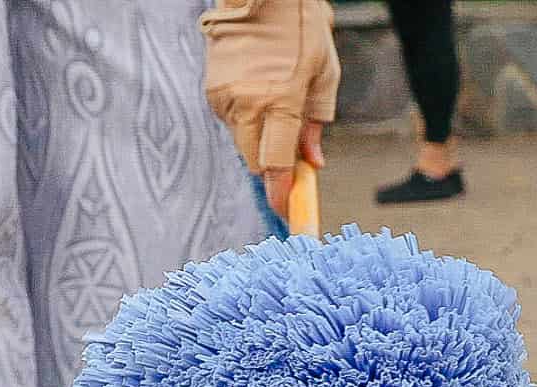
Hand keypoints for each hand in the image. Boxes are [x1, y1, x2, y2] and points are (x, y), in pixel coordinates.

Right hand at [203, 0, 338, 213]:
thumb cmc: (298, 24)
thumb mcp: (324, 73)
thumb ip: (317, 122)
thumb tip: (313, 162)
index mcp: (280, 102)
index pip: (275, 166)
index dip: (281, 195)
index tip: (288, 212)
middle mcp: (248, 105)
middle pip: (255, 164)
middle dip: (272, 164)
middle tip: (289, 147)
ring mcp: (225, 99)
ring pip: (243, 143)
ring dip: (259, 137)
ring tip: (274, 96)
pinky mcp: (212, 91)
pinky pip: (232, 122)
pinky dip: (246, 117)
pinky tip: (257, 87)